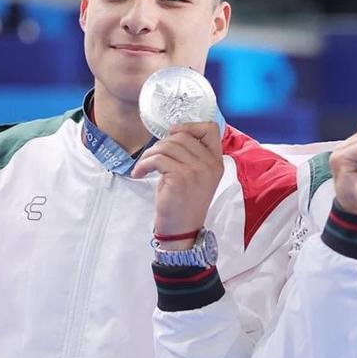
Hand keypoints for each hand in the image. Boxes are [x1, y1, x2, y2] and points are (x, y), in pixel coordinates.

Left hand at [131, 122, 223, 248]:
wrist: (182, 231)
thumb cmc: (184, 204)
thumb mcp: (194, 176)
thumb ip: (190, 155)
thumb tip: (172, 134)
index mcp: (216, 162)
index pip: (211, 129)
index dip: (190, 126)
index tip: (172, 133)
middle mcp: (210, 164)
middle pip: (182, 136)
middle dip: (160, 144)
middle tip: (150, 158)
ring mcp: (197, 170)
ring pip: (167, 145)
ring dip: (149, 154)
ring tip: (143, 167)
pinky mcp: (181, 177)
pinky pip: (157, 159)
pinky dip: (143, 164)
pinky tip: (140, 173)